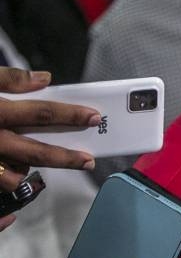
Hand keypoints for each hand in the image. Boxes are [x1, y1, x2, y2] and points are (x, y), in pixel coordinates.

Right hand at [0, 67, 100, 192]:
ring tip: (54, 167)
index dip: (71, 115)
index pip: (41, 113)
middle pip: (34, 151)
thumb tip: (44, 78)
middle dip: (65, 158)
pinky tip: (18, 174)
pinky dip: (7, 179)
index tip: (94, 117)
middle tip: (89, 160)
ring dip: (34, 173)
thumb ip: (9, 78)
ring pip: (12, 175)